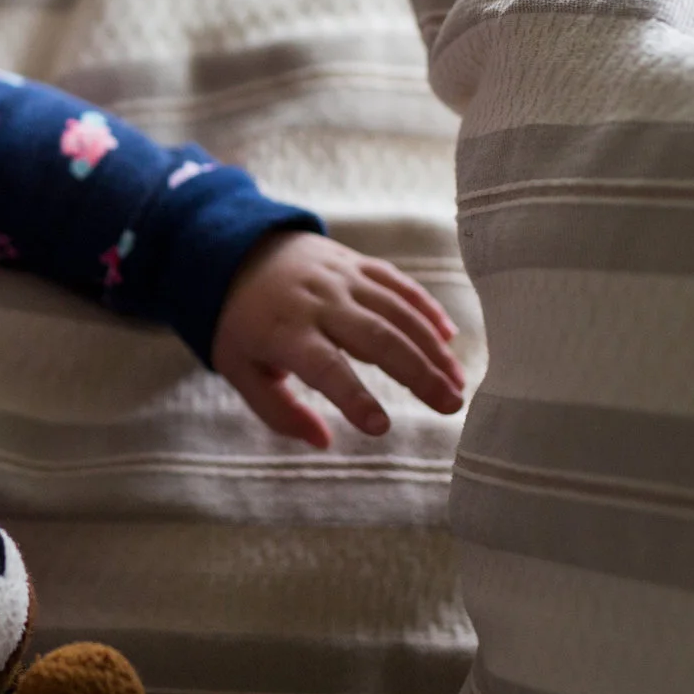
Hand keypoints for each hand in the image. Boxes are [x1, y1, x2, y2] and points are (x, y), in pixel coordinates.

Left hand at [210, 230, 463, 446]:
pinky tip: (449, 338)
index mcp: (285, 332)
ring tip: (457, 383)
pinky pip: (399, 284)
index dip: (353, 396)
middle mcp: (319, 301)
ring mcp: (342, 278)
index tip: (381, 427)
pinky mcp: (358, 264)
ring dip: (432, 347)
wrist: (236, 251)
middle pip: (376, 337)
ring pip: (397, 311)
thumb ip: (278, 410)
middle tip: (451, 406)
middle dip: (418, 373)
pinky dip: (427, 309)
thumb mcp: (240, 369)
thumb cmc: (241, 323)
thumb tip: (323, 442)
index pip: (324, 367)